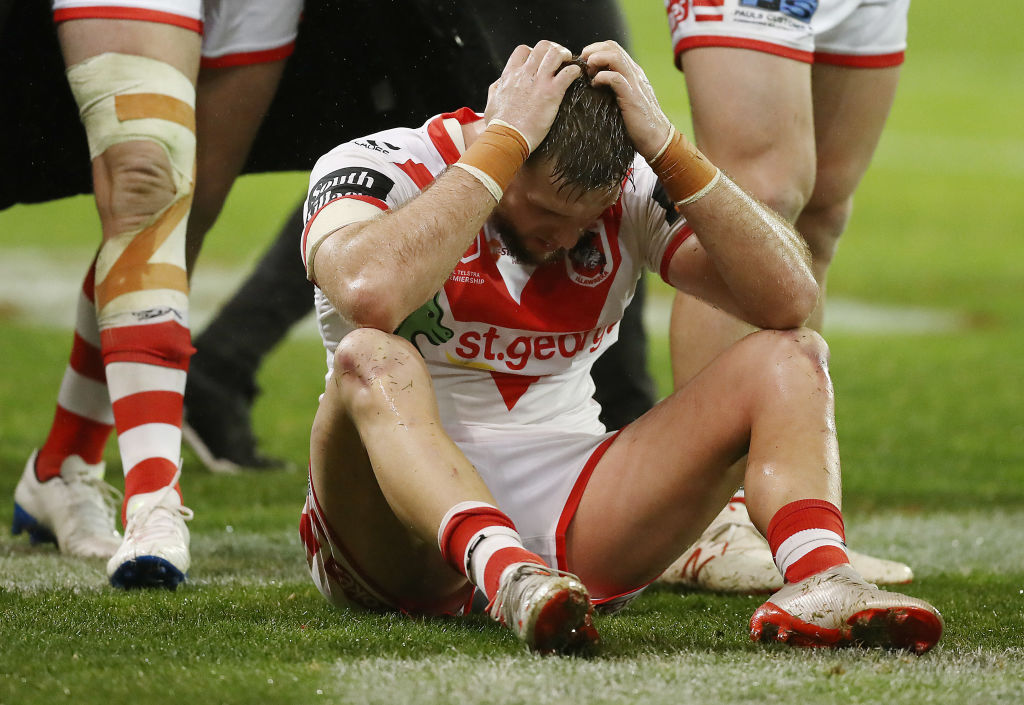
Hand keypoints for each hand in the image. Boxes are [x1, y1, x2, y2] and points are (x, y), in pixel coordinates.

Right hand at [483, 41, 581, 150]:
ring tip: (569, 63)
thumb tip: (500, 83)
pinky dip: (575, 72)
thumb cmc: (498, 125)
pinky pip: (568, 73)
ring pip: (555, 53)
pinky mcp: (551, 93)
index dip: (534, 52)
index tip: (540, 62)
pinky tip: (576, 76)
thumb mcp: (491, 102)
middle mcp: (524, 74)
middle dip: (553, 49)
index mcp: (510, 75)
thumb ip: (497, 89)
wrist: (506, 138)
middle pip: (542, 46)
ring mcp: (539, 82)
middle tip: (559, 60)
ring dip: (565, 56)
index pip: (523, 50)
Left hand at [580, 41, 672, 159]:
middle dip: (593, 50)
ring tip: (588, 70)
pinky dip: (602, 77)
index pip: (613, 48)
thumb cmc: (637, 122)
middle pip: (612, 47)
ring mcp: (634, 82)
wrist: (656, 138)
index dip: (595, 49)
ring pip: (615, 56)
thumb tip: (591, 83)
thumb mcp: (623, 99)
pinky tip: (595, 84)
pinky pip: (615, 77)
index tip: (583, 61)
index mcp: (632, 72)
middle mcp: (634, 73)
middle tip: (581, 62)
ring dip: (597, 59)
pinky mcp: (632, 95)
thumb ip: (612, 88)